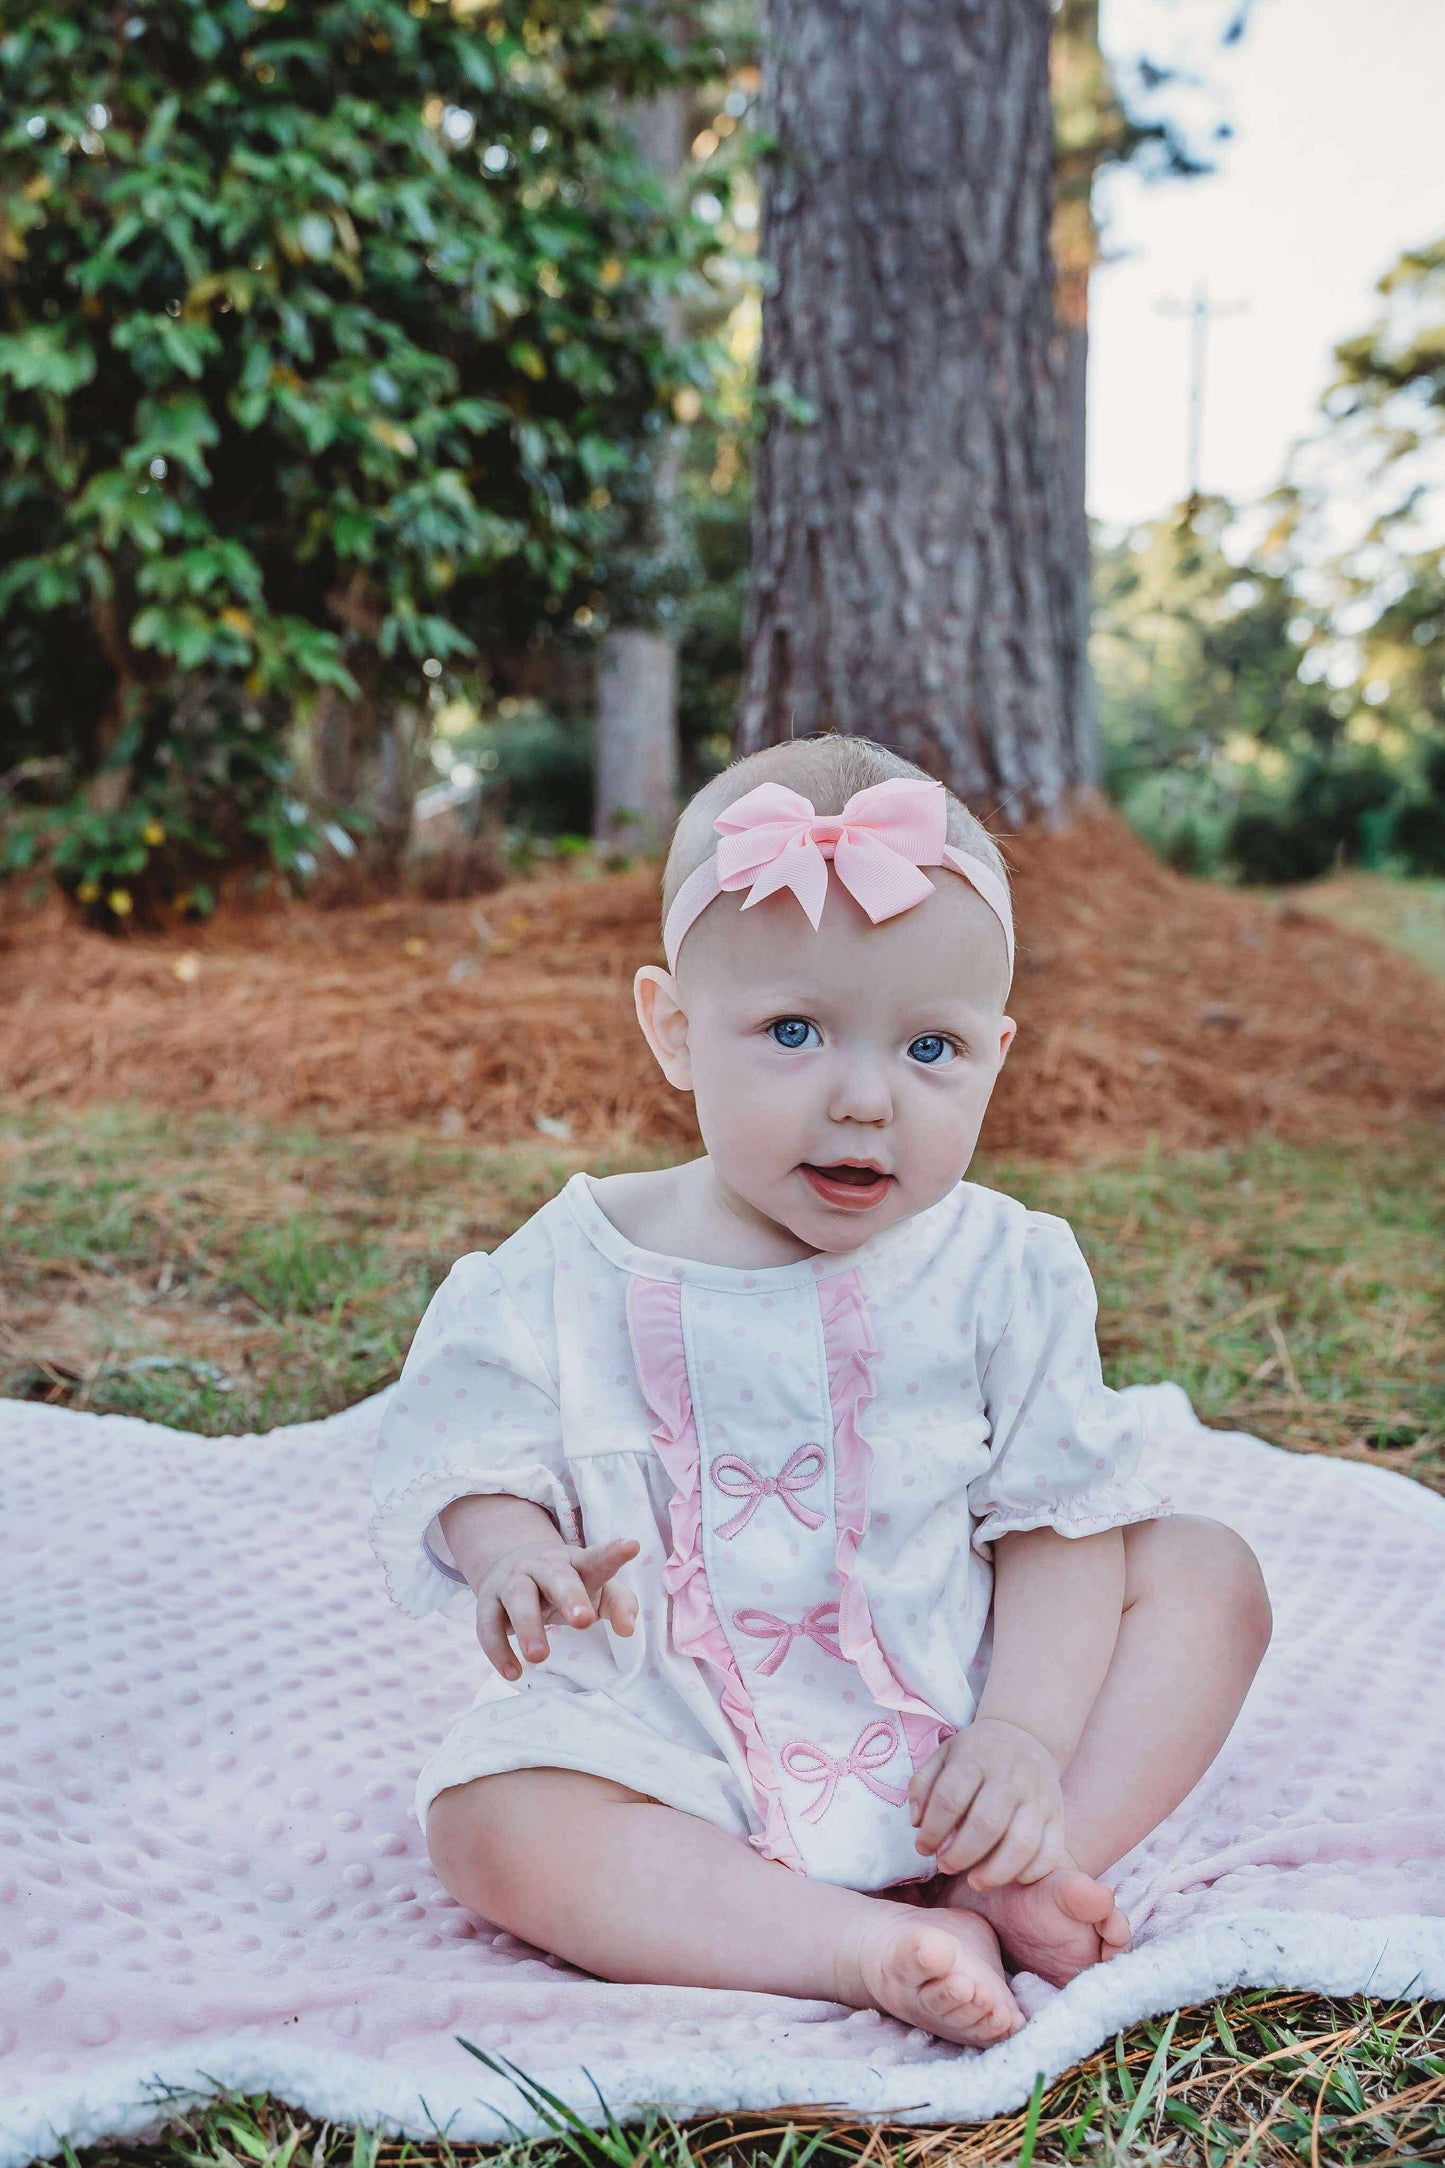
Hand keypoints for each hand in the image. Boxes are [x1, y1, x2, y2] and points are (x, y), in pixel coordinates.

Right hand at [473, 1535, 639, 1680]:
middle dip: (570, 1596)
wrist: (511, 1563)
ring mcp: (513, 1581)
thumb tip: (628, 1630)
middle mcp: (544, 1566)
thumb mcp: (595, 1588)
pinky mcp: (488, 1602)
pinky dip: (498, 1649)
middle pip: (557, 1576)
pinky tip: (513, 1672)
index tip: (631, 1547)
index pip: (597, 1558)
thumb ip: (618, 1603)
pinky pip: (488, 1625)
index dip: (613, 1553)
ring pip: (518, 1597)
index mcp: (576, 1562)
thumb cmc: (567, 1584)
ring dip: (529, 1626)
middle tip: (584, 1621)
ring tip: (540, 1656)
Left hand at [908, 1716, 1065, 1887]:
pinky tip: (1012, 1878)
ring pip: (1022, 1843)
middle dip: (961, 1855)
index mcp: (975, 1758)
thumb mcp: (943, 1755)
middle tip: (946, 1866)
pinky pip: (1051, 1851)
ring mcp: (1038, 1796)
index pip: (950, 1798)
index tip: (923, 1848)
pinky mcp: (1057, 1814)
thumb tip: (917, 1823)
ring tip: (976, 1882)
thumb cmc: (976, 1753)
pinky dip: (1032, 1872)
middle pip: (986, 1824)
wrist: (1025, 1734)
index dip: (933, 1830)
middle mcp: (1010, 1776)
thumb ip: (923, 1785)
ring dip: (996, 1871)